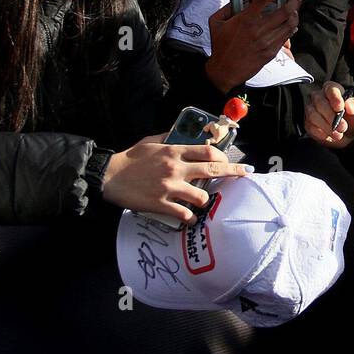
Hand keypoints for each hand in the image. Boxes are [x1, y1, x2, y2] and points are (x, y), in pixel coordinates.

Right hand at [102, 134, 250, 224]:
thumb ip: (169, 138)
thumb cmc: (130, 159)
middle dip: (233, 172)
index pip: (207, 152)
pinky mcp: (160, 204)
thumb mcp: (150, 141)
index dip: (224, 157)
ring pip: (202, 196)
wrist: (108, 176)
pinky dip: (190, 217)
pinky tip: (190, 217)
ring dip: (205, 200)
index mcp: (174, 151)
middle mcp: (175, 168)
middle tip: (245, 175)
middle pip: (212, 170)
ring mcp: (169, 187)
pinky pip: (184, 213)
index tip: (231, 161)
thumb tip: (183, 135)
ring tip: (201, 202)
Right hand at [202, 0, 298, 91]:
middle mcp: (259, 29)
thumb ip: (226, 7)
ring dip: (295, 15)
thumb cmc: (220, 45)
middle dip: (294, 1)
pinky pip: (287, 37)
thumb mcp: (216, 22)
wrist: (225, 71)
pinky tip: (290, 25)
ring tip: (294, 10)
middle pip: (285, 10)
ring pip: (290, 24)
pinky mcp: (272, 52)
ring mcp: (267, 41)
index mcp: (246, 19)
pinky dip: (291, 28)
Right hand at [305, 81, 353, 147]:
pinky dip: (322, 133)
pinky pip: (311, 126)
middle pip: (320, 102)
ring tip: (339, 134)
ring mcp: (312, 109)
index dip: (334, 98)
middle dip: (331, 116)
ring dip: (327, 127)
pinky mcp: (308, 123)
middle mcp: (320, 97)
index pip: (330, 89)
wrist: (351, 135)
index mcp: (333, 90)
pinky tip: (331, 136)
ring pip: (313, 115)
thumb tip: (349, 105)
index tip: (340, 108)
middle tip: (343, 127)